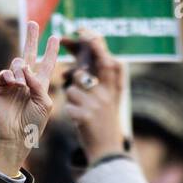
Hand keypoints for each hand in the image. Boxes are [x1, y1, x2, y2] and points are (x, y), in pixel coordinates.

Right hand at [0, 21, 59, 177]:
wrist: (16, 136)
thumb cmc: (34, 123)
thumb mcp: (45, 104)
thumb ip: (39, 84)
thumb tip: (25, 68)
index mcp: (40, 85)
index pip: (47, 64)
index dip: (51, 51)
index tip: (55, 37)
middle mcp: (27, 81)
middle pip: (29, 54)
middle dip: (31, 39)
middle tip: (33, 23)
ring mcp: (13, 83)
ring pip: (17, 64)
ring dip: (21, 70)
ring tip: (22, 84)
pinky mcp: (1, 88)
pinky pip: (4, 74)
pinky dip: (9, 76)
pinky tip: (14, 82)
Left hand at [63, 30, 126, 163]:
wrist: (108, 151)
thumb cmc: (106, 123)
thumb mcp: (112, 99)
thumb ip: (106, 80)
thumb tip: (100, 58)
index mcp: (113, 88)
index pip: (107, 60)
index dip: (95, 44)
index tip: (84, 31)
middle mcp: (106, 94)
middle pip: (85, 71)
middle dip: (74, 74)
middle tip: (71, 63)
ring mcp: (96, 105)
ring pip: (72, 89)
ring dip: (72, 98)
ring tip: (83, 110)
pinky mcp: (85, 117)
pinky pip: (68, 105)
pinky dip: (71, 113)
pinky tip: (80, 122)